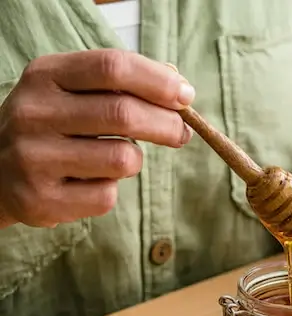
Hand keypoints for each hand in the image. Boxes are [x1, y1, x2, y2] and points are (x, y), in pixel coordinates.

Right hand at [0, 49, 194, 227]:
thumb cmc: (52, 126)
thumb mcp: (71, 91)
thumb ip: (121, 85)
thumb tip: (180, 92)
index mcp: (45, 76)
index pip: (112, 67)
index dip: (158, 81)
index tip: (186, 95)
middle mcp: (33, 113)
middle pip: (123, 114)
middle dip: (167, 124)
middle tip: (181, 133)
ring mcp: (33, 158)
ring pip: (122, 159)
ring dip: (134, 161)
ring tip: (118, 158)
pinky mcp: (40, 199)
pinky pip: (106, 196)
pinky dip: (110, 190)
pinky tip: (88, 183)